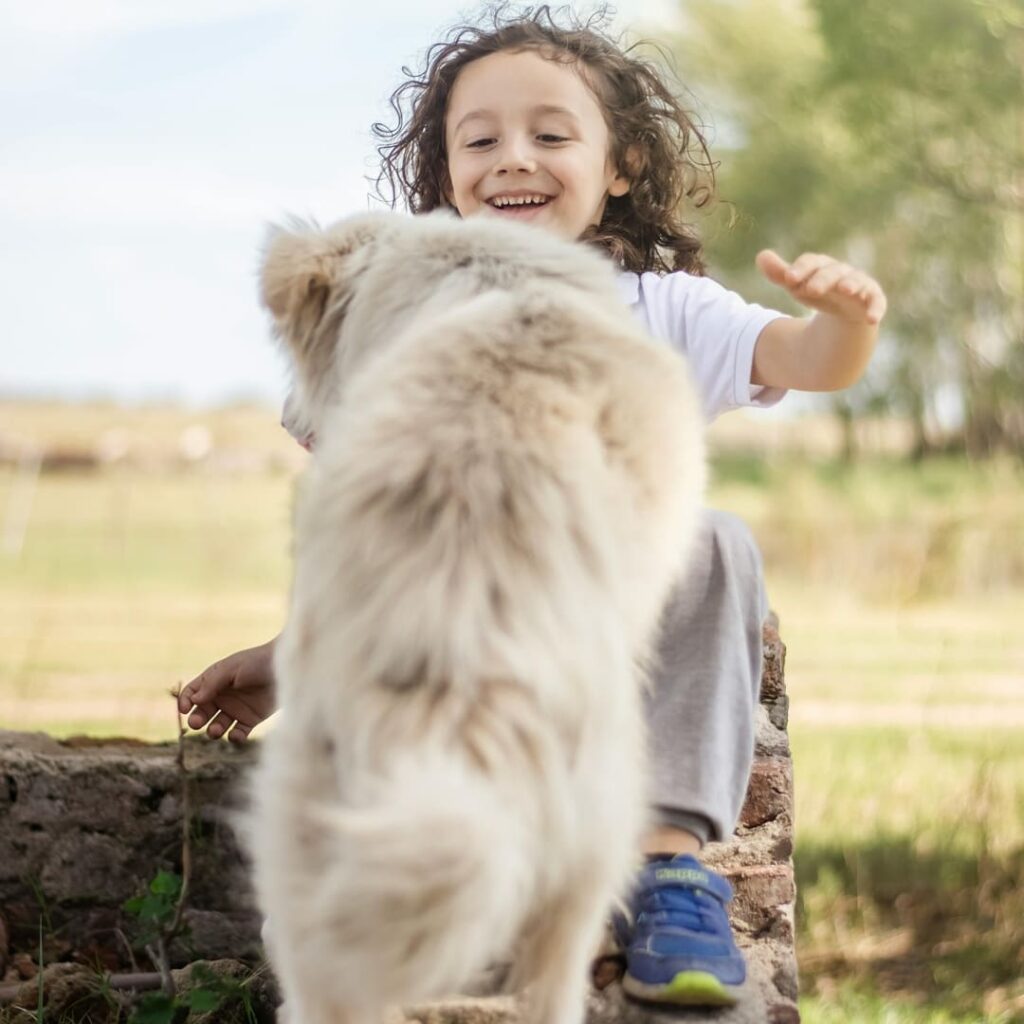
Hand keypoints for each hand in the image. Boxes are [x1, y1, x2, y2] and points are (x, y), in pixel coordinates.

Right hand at [176, 639, 278, 741]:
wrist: (285, 668)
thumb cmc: (257, 662)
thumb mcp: (231, 668)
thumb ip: (212, 683)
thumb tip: (194, 700)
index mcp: (214, 680)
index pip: (192, 693)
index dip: (185, 701)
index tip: (184, 708)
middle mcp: (222, 696)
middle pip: (202, 712)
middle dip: (197, 719)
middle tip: (197, 722)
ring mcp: (236, 709)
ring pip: (217, 725)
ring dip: (213, 730)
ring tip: (215, 730)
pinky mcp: (251, 720)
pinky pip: (237, 733)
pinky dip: (234, 737)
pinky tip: (235, 735)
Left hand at [756, 250, 886, 325]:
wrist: (844, 310)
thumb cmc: (818, 291)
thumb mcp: (797, 285)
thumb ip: (780, 274)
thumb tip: (761, 256)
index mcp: (821, 266)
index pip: (811, 262)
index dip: (801, 269)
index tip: (788, 278)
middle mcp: (842, 271)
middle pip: (832, 272)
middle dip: (822, 279)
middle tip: (810, 289)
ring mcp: (859, 284)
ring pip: (856, 282)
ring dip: (851, 284)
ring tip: (845, 289)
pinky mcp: (873, 299)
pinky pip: (877, 302)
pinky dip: (876, 309)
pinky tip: (872, 319)